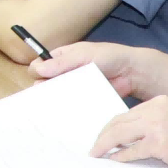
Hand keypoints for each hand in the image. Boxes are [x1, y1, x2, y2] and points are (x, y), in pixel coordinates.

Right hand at [34, 40, 162, 99]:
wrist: (131, 73)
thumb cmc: (108, 57)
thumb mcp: (83, 55)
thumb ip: (61, 63)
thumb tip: (37, 70)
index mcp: (61, 58)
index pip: (39, 66)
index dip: (37, 72)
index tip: (41, 78)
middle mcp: (63, 73)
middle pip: (43, 83)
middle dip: (42, 89)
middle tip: (46, 94)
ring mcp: (72, 88)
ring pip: (55, 96)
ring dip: (52, 100)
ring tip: (53, 105)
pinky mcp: (81, 100)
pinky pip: (69, 105)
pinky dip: (65, 108)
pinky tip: (63, 112)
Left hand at [91, 97, 167, 167]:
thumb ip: (152, 121)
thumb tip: (124, 135)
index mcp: (159, 101)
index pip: (126, 113)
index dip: (111, 126)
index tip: (101, 135)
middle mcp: (156, 109)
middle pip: (118, 121)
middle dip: (103, 136)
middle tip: (93, 148)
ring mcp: (157, 126)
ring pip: (120, 134)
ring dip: (105, 146)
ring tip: (97, 155)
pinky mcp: (158, 143)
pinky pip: (131, 150)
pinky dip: (120, 156)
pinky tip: (114, 161)